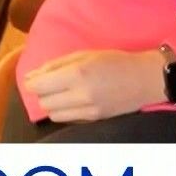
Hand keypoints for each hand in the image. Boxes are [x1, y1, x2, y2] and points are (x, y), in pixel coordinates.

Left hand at [23, 49, 165, 121]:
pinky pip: (67, 120)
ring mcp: (88, 111)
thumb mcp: (84, 55)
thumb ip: (55, 65)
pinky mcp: (94, 121)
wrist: (144, 79)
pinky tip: (74, 101)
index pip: (39, 86)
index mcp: (77, 74)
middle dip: (42, 93)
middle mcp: (81, 95)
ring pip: (53, 115)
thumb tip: (31, 76)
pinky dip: (65, 111)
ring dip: (53, 104)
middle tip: (52, 83)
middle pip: (44, 102)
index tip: (35, 79)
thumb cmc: (114, 61)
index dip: (32, 83)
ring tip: (63, 93)